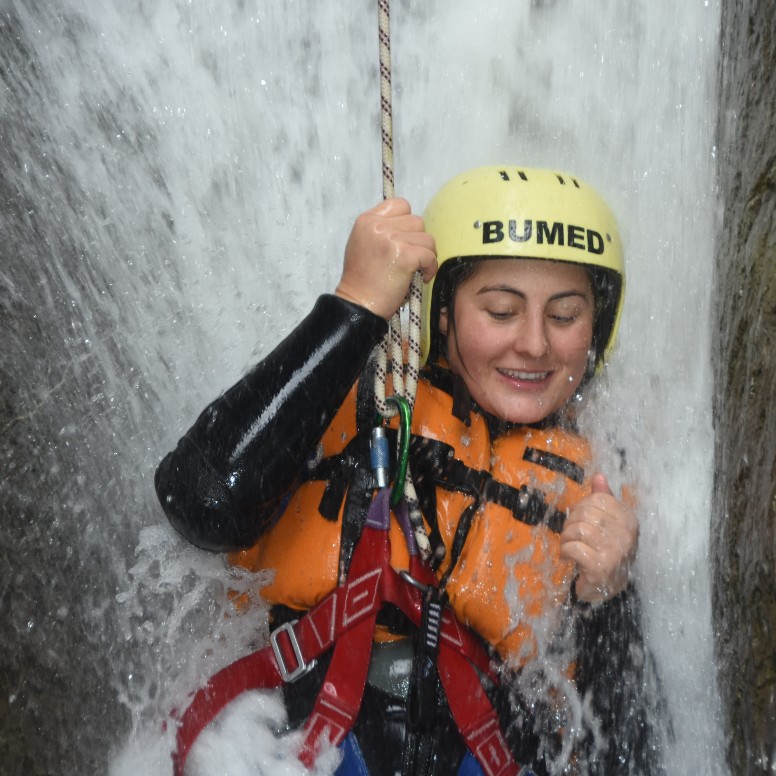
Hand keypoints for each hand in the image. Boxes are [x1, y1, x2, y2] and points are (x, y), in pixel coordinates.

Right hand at [334, 198, 437, 318]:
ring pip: (427, 238)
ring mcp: (391, 239)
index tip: (404, 240)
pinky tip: (420, 278)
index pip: (401, 205)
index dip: (407, 223)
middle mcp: (377, 226)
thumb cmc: (362, 281)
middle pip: (417, 221)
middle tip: (411, 259)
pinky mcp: (404, 255)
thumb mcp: (363, 244)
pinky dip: (430, 268)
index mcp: (367, 220)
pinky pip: (430, 256)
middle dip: (418, 241)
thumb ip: (381, 230)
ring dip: (426, 255)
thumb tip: (409, 228)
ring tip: (415, 270)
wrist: (358, 305)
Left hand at [559, 473, 638, 603]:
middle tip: (571, 536)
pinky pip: (574, 549)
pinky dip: (565, 552)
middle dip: (571, 523)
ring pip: (578, 530)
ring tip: (569, 546)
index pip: (598, 499)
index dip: (582, 507)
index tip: (580, 520)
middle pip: (586, 513)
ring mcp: (615, 552)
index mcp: (629, 520)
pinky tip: (569, 558)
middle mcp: (626, 535)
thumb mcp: (606, 523)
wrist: (605, 588)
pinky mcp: (601, 568)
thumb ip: (604, 499)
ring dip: (566, 538)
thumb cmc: (604, 551)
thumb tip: (599, 476)